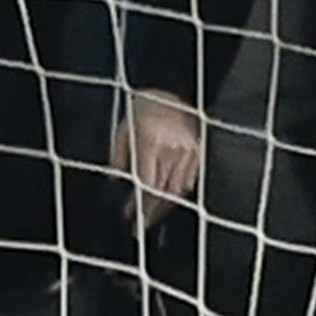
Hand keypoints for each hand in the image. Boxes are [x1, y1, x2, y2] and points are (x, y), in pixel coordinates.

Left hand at [115, 89, 205, 229]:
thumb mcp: (122, 130)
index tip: (132, 222)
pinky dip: (176, 192)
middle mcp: (173, 147)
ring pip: (177, 190)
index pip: (147, 184)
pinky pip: (188, 181)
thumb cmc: (141, 110)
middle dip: (150, 212)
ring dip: (163, 206)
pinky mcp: (199, 150)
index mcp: (151, 140)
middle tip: (140, 228)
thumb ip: (118, 157)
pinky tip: (166, 198)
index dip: (140, 206)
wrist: (169, 88)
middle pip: (163, 192)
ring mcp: (189, 149)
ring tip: (150, 216)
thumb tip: (116, 183)